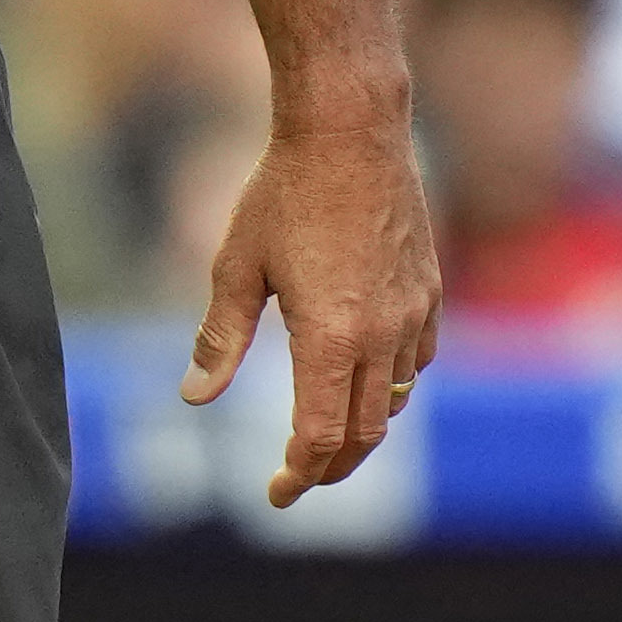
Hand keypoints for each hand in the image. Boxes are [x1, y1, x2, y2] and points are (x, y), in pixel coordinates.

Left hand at [178, 103, 438, 506]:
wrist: (350, 129)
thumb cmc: (283, 191)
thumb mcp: (237, 267)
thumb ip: (219, 339)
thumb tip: (193, 397)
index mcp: (329, 336)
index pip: (319, 436)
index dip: (297, 474)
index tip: (276, 493)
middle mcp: (380, 333)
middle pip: (364, 434)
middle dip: (332, 468)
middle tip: (300, 479)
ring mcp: (412, 311)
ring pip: (396, 400)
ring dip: (364, 429)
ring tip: (329, 434)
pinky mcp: (428, 287)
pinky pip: (419, 359)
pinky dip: (395, 385)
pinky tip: (370, 378)